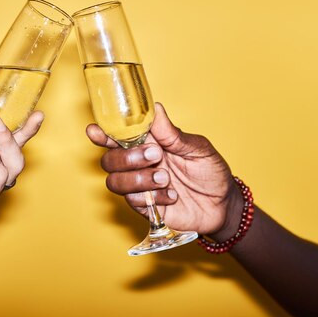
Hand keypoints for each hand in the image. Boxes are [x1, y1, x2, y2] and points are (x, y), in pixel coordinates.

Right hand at [86, 102, 241, 235]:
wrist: (223, 205)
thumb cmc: (210, 171)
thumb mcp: (197, 148)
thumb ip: (172, 133)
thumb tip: (154, 109)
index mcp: (147, 144)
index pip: (116, 137)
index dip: (102, 134)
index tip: (95, 132)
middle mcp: (138, 165)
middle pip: (108, 161)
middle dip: (127, 157)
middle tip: (156, 156)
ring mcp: (140, 187)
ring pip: (115, 182)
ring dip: (139, 179)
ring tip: (166, 178)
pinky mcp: (145, 207)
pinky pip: (133, 202)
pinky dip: (153, 197)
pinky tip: (171, 195)